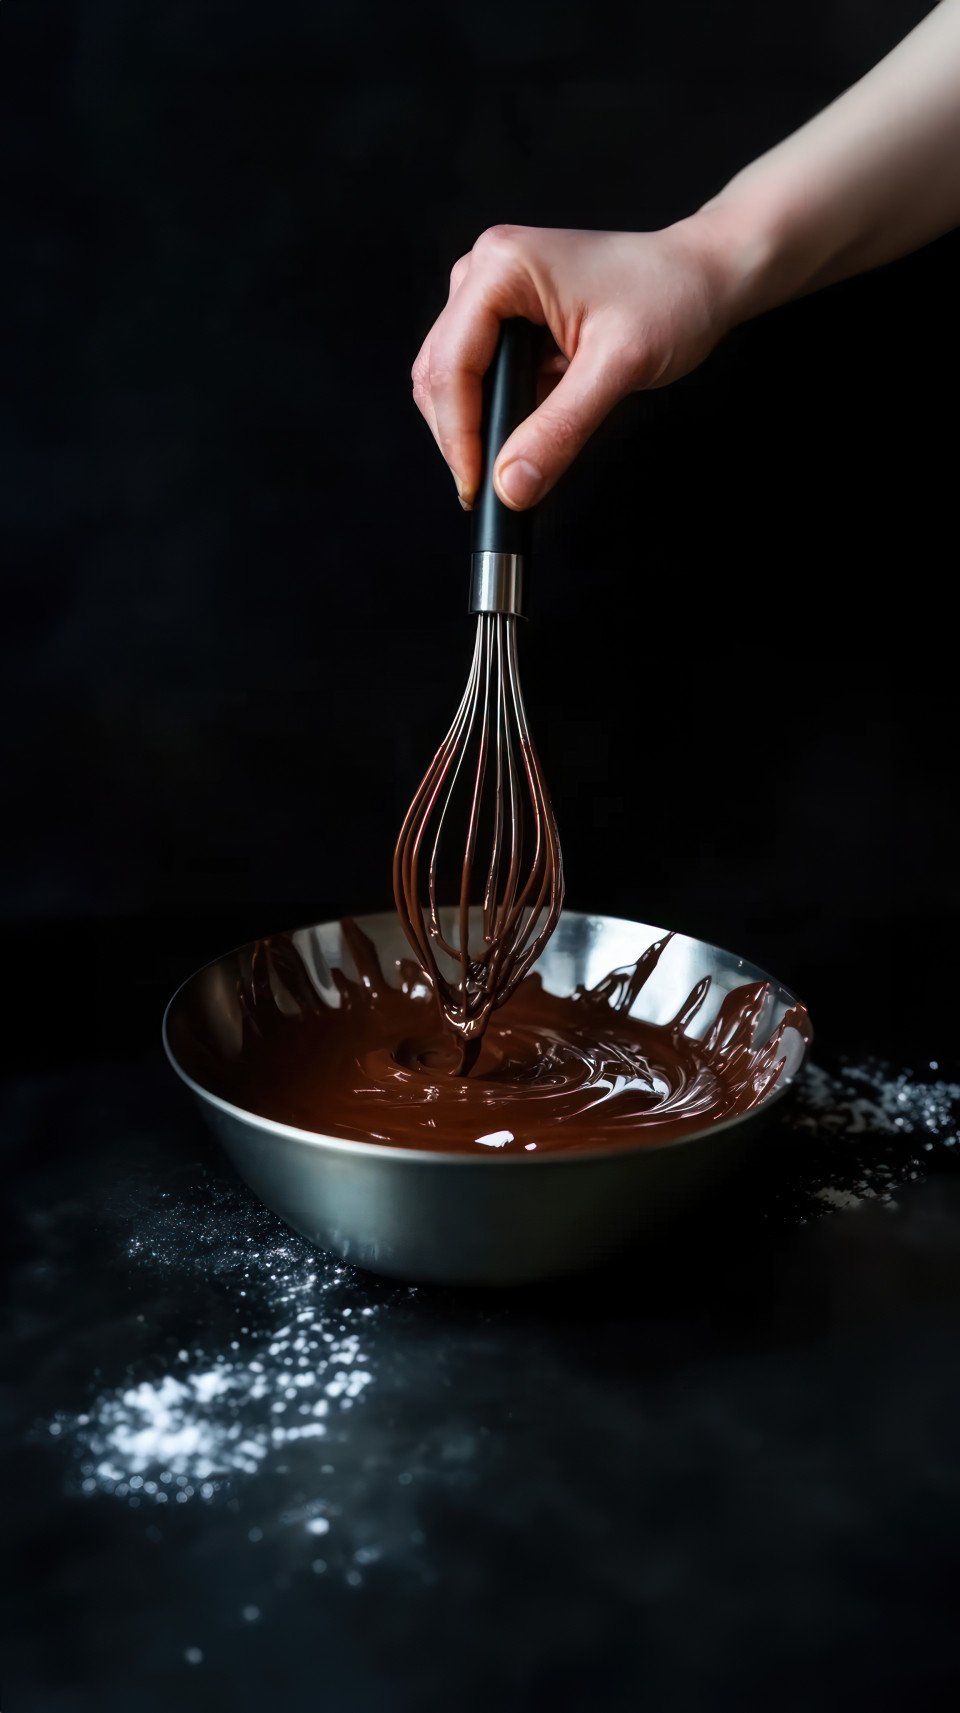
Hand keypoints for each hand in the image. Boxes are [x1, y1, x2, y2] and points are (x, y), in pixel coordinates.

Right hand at [411, 219, 742, 510]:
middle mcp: (484, 272)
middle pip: (438, 373)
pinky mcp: (507, 320)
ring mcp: (492, 295)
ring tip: (507, 470)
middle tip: (489, 491)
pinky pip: (480, 380)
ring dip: (473, 430)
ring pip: (452, 381)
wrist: (704, 277)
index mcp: (501, 266)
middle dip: (459, 437)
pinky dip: (493, 419)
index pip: (450, 364)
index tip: (477, 488)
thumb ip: (560, 430)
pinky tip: (520, 443)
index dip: (458, 435)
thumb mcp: (617, 368)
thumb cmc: (671, 298)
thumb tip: (511, 487)